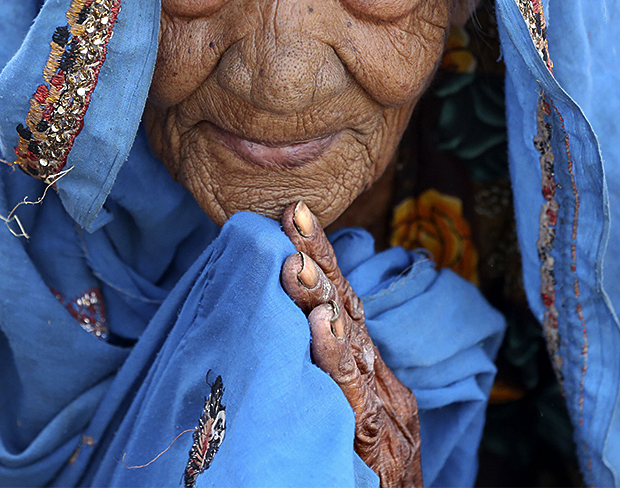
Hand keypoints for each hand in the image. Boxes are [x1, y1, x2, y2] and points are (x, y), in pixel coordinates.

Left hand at [280, 202, 422, 487]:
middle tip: (294, 216)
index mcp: (370, 369)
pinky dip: (338, 359)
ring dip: (323, 299)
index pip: (342, 301)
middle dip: (320, 260)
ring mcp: (384, 413)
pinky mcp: (380, 448)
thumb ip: (333, 372)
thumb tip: (298, 323)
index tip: (293, 216)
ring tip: (296, 263)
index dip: (320, 258)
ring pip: (350, 345)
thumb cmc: (367, 473)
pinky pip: (355, 398)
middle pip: (348, 308)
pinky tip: (323, 328)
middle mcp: (381, 381)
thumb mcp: (349, 412)